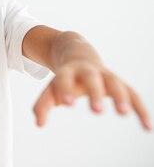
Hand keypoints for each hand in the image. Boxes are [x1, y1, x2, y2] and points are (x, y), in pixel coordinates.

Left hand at [33, 60, 150, 130]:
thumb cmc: (65, 77)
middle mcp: (88, 71)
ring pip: (116, 84)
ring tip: (123, 113)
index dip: (65, 90)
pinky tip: (148, 127)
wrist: (78, 53)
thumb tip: (38, 125)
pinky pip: (134, 95)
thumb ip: (43, 105)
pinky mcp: (121, 83)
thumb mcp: (51, 88)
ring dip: (121, 98)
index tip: (67, 104)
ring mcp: (106, 76)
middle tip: (96, 110)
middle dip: (94, 93)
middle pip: (92, 79)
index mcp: (68, 70)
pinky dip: (141, 109)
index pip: (64, 79)